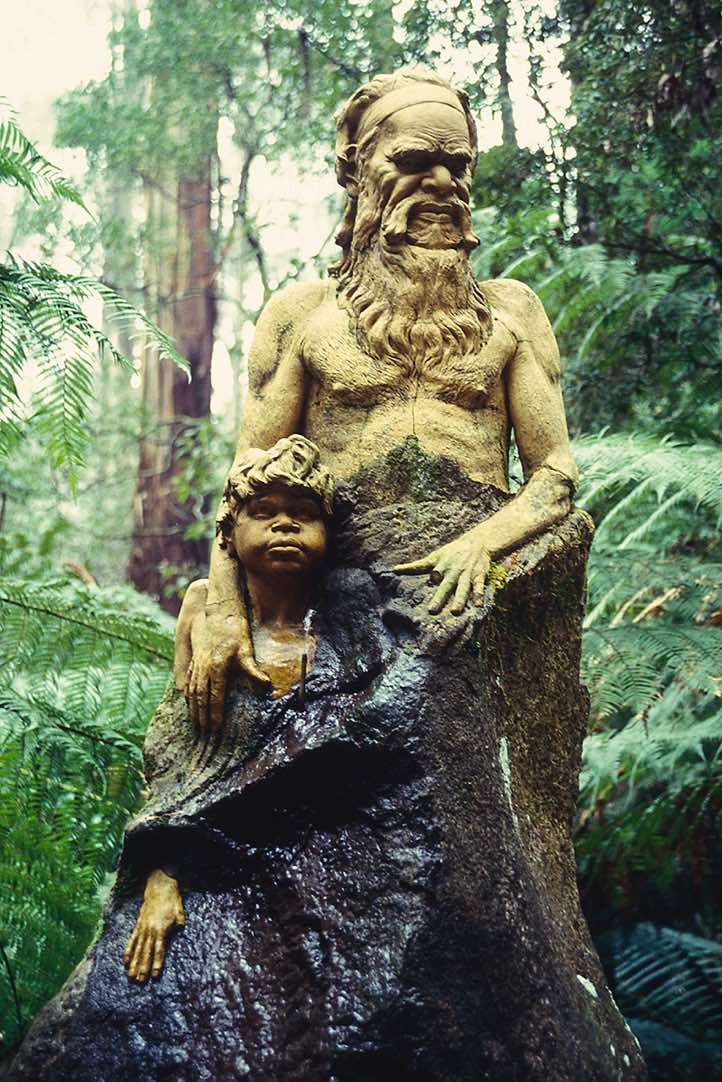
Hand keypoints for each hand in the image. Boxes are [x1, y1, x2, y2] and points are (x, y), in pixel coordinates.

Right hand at [123, 870, 184, 982]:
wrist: (159, 887)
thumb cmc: (172, 901)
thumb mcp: (180, 913)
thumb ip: (179, 924)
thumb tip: (180, 930)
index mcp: (162, 929)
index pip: (159, 950)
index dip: (157, 964)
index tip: (155, 976)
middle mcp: (150, 931)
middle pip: (146, 953)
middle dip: (143, 968)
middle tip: (139, 982)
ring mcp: (143, 928)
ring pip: (138, 949)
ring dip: (134, 963)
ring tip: (131, 976)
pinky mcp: (138, 925)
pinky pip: (132, 940)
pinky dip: (128, 951)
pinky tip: (125, 962)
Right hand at [185, 608, 270, 732]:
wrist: (218, 609)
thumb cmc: (235, 629)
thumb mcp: (246, 649)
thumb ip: (253, 670)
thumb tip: (266, 686)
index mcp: (217, 667)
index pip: (215, 697)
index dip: (215, 714)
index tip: (216, 727)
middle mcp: (204, 667)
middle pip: (200, 697)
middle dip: (201, 716)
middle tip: (203, 732)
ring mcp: (197, 663)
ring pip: (192, 690)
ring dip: (193, 707)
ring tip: (194, 722)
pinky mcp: (195, 657)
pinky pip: (188, 679)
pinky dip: (187, 692)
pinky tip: (188, 700)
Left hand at [393, 529, 491, 614]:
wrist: (477, 542)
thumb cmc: (452, 552)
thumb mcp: (434, 556)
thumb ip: (416, 566)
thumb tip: (394, 570)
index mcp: (441, 566)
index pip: (430, 573)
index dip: (420, 575)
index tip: (402, 574)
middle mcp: (452, 571)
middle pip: (445, 586)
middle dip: (439, 598)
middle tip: (432, 611)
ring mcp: (466, 574)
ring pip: (463, 588)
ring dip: (459, 600)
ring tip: (455, 612)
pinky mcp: (479, 575)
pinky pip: (479, 586)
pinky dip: (479, 595)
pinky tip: (479, 605)